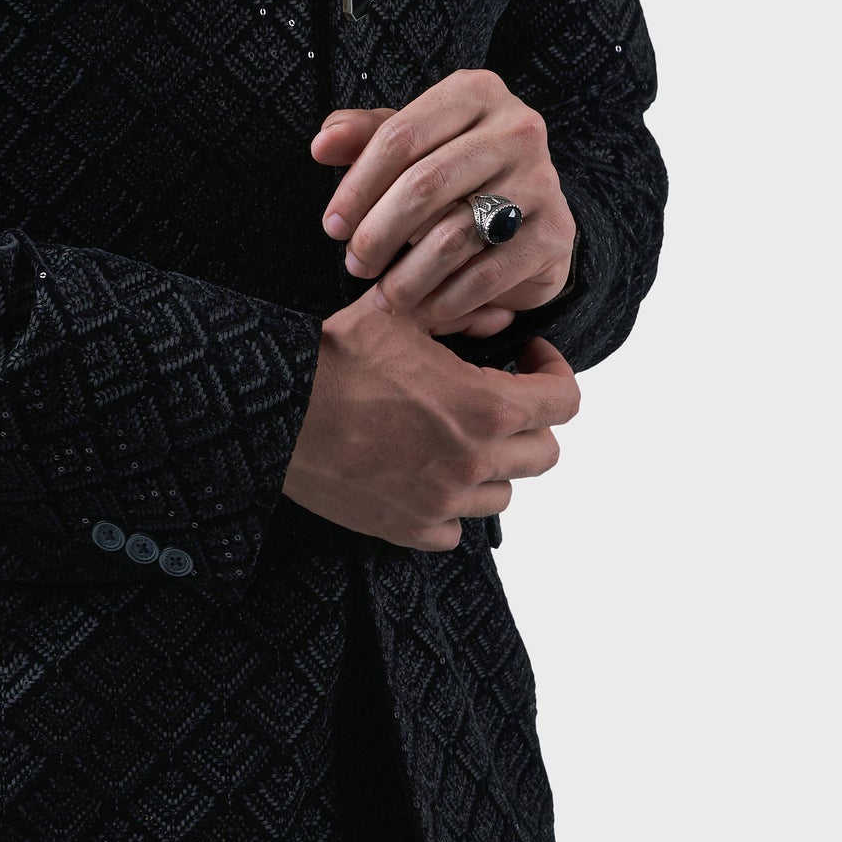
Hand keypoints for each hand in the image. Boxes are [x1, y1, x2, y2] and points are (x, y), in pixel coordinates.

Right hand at [282, 292, 580, 551]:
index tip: (529, 362)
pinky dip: (450, 505)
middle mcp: (475, 460)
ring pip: (503, 493)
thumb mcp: (399, 313)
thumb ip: (462, 313)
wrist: (276, 413)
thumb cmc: (333, 359)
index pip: (565, 401)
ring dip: (491, 466)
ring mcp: (444, 500)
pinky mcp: (410, 529)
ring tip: (457, 438)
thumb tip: (503, 321)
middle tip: (499, 399)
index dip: (555, 374)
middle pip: (545, 453)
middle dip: (529, 423)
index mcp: (484, 405)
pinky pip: (456, 528)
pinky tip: (426, 475)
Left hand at [311, 68, 576, 337]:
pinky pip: (486, 274)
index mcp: (475, 92)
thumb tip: (323, 144)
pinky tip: (425, 307)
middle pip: (423, 185)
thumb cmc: (456, 169)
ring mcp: (542, 180)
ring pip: (452, 236)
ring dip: (407, 277)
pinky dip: (446, 299)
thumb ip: (365, 137)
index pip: (398, 138)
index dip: (356, 188)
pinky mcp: (556, 232)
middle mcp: (517, 127)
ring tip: (386, 295)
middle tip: (356, 265)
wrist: (532, 210)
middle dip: (377, 235)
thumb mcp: (411, 144)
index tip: (333, 226)